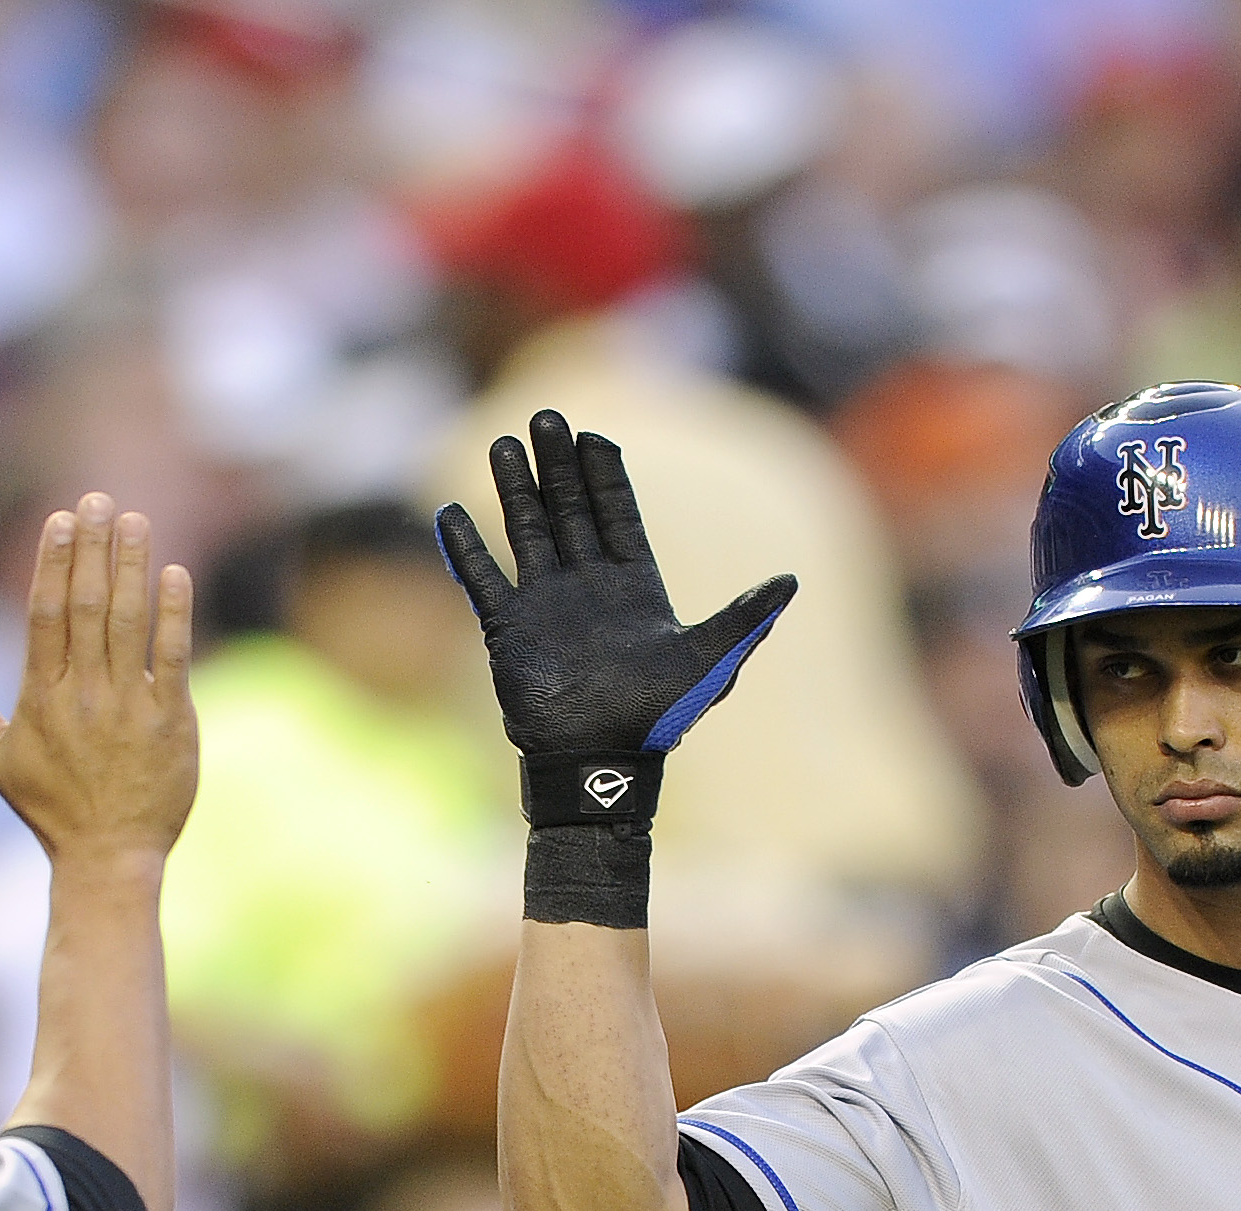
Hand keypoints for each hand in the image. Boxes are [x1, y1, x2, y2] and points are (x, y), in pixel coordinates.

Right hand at [0, 494, 195, 870]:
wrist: (108, 857)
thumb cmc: (49, 809)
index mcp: (40, 697)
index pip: (45, 614)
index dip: (53, 562)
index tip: (61, 520)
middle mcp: (82, 694)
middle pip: (86, 605)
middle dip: (92, 547)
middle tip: (99, 499)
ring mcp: (128, 706)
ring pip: (128, 621)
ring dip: (131, 565)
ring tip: (134, 520)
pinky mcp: (170, 720)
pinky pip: (172, 656)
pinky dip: (174, 614)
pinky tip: (175, 573)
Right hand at [435, 412, 795, 774]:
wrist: (600, 763)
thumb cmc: (658, 718)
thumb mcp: (709, 662)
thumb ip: (743, 619)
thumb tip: (790, 582)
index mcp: (635, 586)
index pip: (619, 514)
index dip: (606, 475)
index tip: (595, 435)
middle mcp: (588, 587)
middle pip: (570, 510)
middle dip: (560, 465)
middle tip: (547, 417)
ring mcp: (546, 605)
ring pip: (527, 532)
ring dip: (516, 490)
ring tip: (504, 443)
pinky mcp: (508, 630)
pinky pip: (483, 580)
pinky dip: (467, 550)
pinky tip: (450, 515)